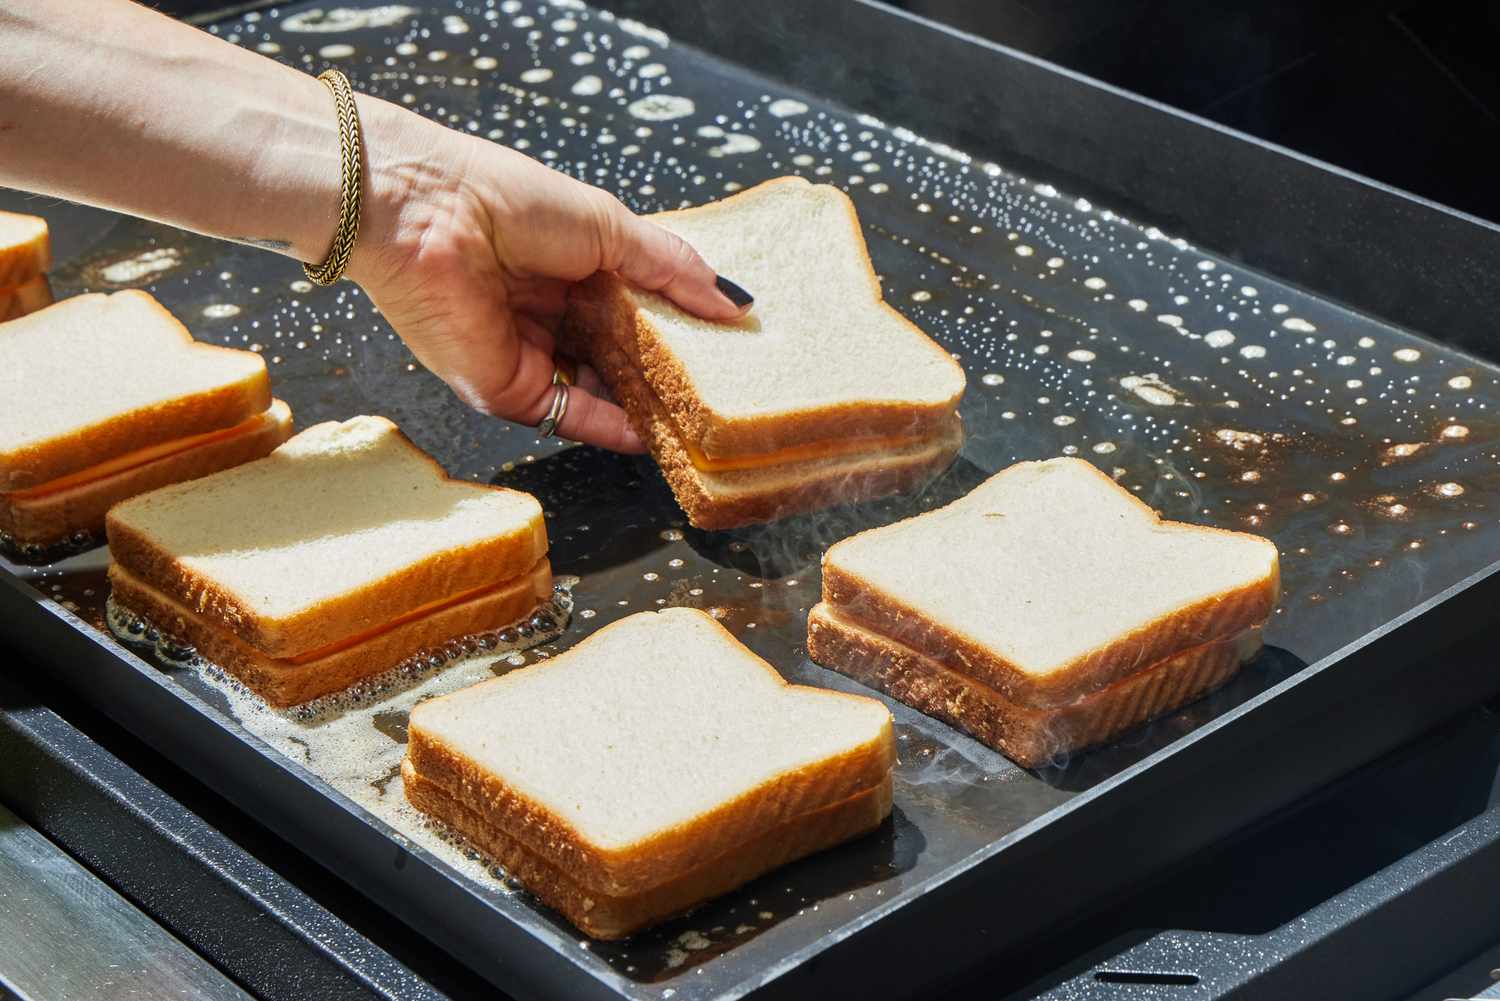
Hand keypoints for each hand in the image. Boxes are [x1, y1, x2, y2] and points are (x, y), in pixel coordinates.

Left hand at [347, 98, 751, 452]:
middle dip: (666, 371)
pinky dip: (610, 429)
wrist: (423, 216)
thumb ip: (670, 266)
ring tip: (699, 416)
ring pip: (599, 391)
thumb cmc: (507, 201)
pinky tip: (653, 436)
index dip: (677, 325)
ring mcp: (530, 355)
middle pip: (620, 355)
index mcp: (572, 265)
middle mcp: (551, 313)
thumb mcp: (609, 226)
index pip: (635, 307)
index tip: (723, 344)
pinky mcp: (507, 392)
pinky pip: (568, 417)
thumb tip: (731, 301)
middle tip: (719, 386)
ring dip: (645, 405)